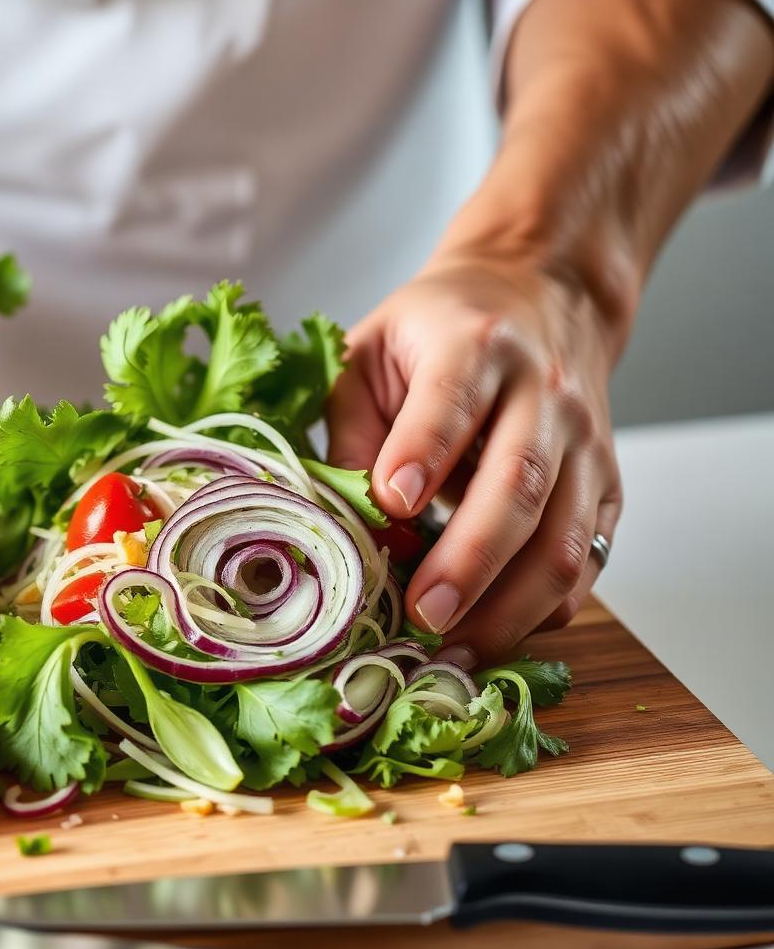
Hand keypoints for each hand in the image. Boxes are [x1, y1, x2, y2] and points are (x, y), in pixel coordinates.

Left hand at [327, 251, 621, 664]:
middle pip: (519, 486)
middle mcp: (543, 394)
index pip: (452, 402)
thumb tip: (343, 526)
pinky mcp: (605, 488)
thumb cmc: (438, 333)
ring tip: (453, 653)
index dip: (424, 454)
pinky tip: (494, 636)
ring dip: (509, 608)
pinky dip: (543, 611)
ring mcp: (584, 445)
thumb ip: (351, 432)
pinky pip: (587, 563)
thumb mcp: (370, 353)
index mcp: (475, 345)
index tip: (392, 504)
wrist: (543, 296)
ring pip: (564, 541)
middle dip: (469, 562)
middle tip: (422, 616)